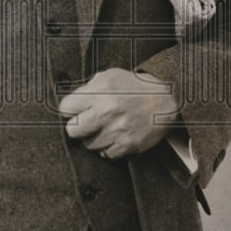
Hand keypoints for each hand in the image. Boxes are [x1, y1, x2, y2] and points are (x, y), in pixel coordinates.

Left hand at [59, 67, 178, 159]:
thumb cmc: (134, 87)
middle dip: (77, 127)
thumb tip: (70, 104)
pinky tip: (114, 136)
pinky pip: (105, 154)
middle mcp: (107, 111)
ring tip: (104, 128)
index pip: (65, 108)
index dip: (69, 110)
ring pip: (88, 145)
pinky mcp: (127, 145)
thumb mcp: (110, 76)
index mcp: (100, 91)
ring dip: (93, 138)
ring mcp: (117, 130)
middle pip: (72, 131)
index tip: (75, 110)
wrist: (165, 101)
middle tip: (86, 122)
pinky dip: (107, 147)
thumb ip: (88, 88)